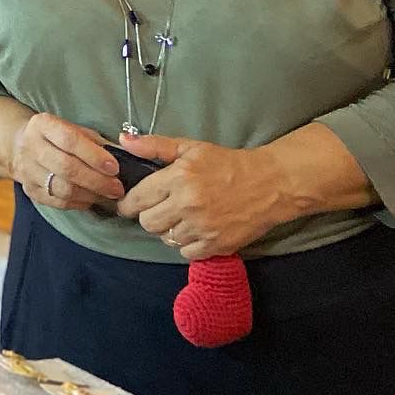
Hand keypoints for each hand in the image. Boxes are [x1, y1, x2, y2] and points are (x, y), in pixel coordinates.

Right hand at [12, 112, 123, 209]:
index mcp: (42, 125)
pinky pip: (57, 202)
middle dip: (96, 180)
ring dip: (90, 194)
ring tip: (107, 195)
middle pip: (65, 167)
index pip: (69, 140)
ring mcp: (27, 170)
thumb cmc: (58, 137)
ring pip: (62, 188)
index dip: (94, 155)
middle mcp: (30, 146)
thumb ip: (97, 142)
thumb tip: (125, 157)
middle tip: (117, 188)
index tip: (115, 168)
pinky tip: (91, 199)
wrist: (22, 146)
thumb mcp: (75, 130)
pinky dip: (78, 203)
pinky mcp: (29, 190)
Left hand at [115, 132, 286, 259]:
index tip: (128, 205)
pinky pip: (186, 253)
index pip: (138, 199)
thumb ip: (154, 146)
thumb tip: (124, 141)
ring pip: (166, 239)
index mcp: (179, 178)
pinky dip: (187, 244)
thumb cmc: (227, 164)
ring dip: (169, 230)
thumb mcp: (190, 148)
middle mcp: (188, 205)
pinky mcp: (217, 245)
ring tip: (182, 218)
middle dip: (149, 216)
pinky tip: (196, 230)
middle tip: (160, 209)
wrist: (270, 184)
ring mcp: (203, 228)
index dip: (128, 204)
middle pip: (147, 223)